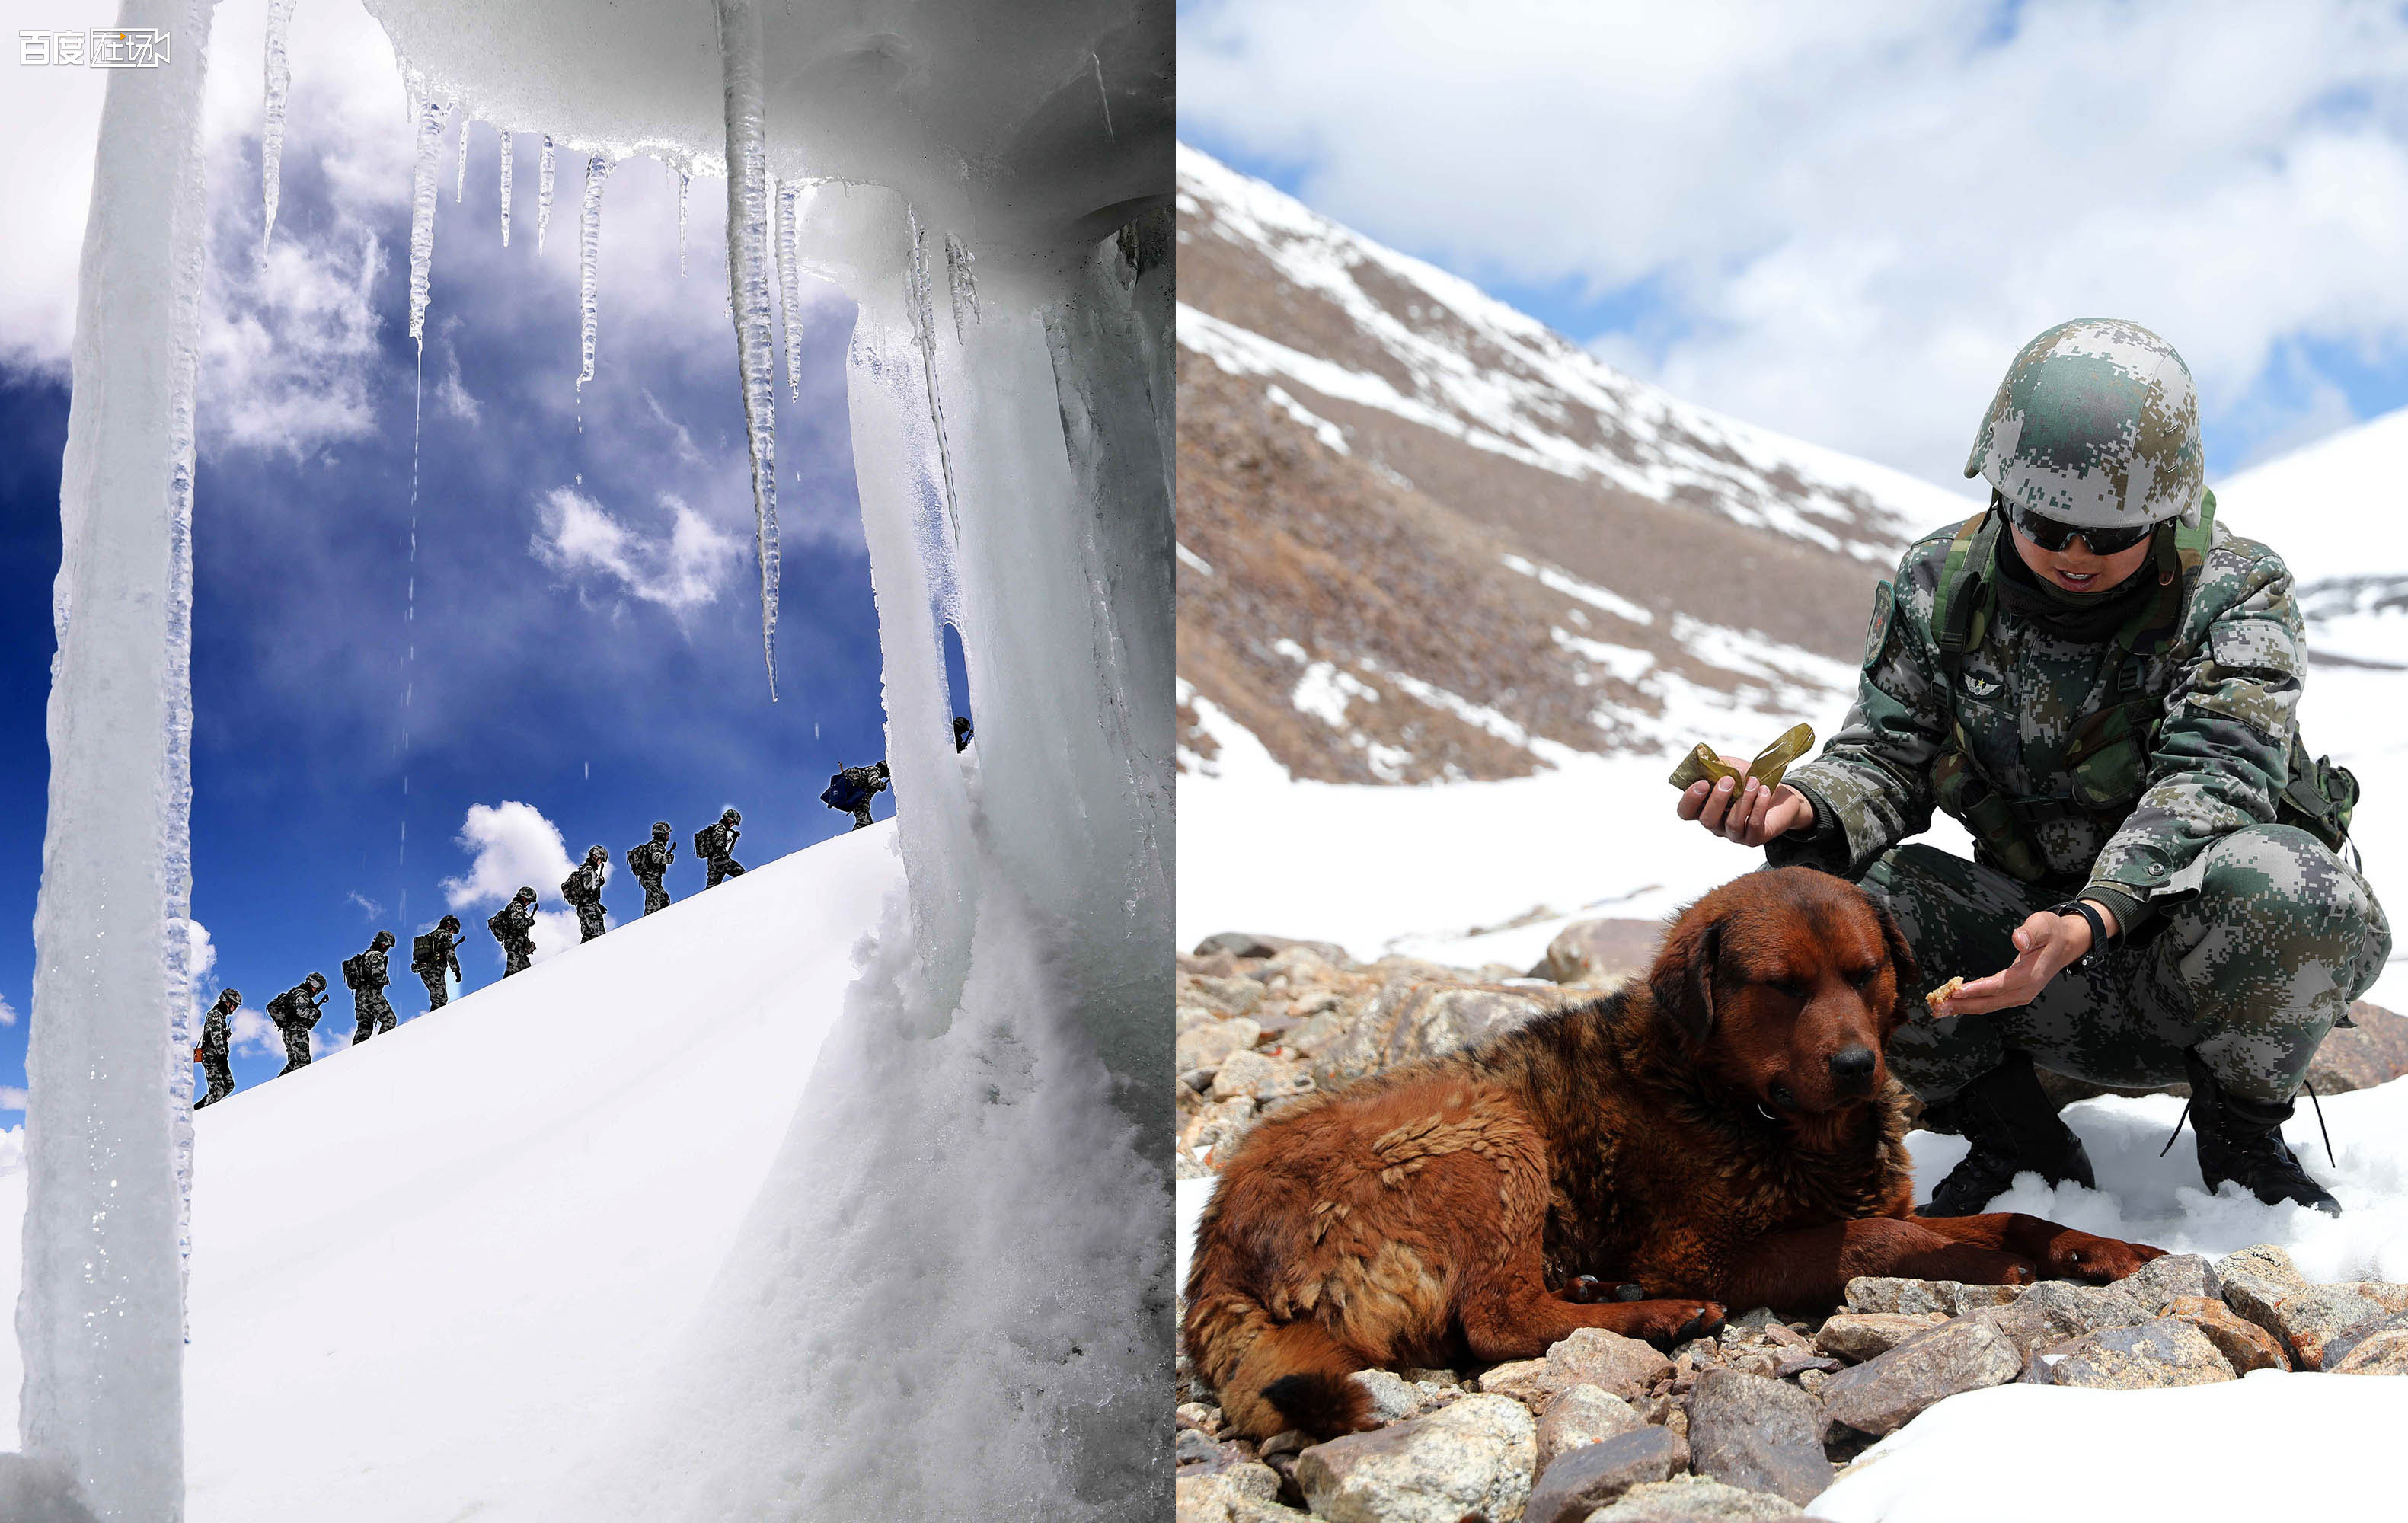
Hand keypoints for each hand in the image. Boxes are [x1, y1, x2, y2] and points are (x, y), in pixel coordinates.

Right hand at [1678, 767, 1816, 846]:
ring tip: (1754, 781)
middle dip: (1717, 799)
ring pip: (1732, 824)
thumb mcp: (1731, 768)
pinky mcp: (1754, 838)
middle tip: (1728, 780)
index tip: (1703, 783)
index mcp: (1705, 808)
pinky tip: (1764, 791)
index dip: (1690, 799)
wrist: (1779, 794)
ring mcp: (1735, 834)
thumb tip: (1705, 761)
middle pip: (1707, 820)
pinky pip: (1753, 825)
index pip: (1686, 811)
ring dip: (1743, 800)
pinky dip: (1758, 806)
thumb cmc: (1750, 781)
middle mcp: (1717, 824)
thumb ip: (1715, 766)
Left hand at [1937, 901, 2119, 1015]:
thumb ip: (2030, 932)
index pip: (1999, 985)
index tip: (1955, 991)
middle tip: (1936, 1007)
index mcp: (2030, 975)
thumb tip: (2019, 940)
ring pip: (1989, 1005)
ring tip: (1939, 1009)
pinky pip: (1992, 1002)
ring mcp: (2021, 994)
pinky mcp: (2016, 994)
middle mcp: (2025, 990)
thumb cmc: (2051, 931)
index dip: (1977, 989)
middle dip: (1963, 1005)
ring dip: (1964, 1008)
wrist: (2066, 943)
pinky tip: (1956, 1004)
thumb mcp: (2043, 925)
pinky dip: (1973, 1004)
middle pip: (1990, 1002)